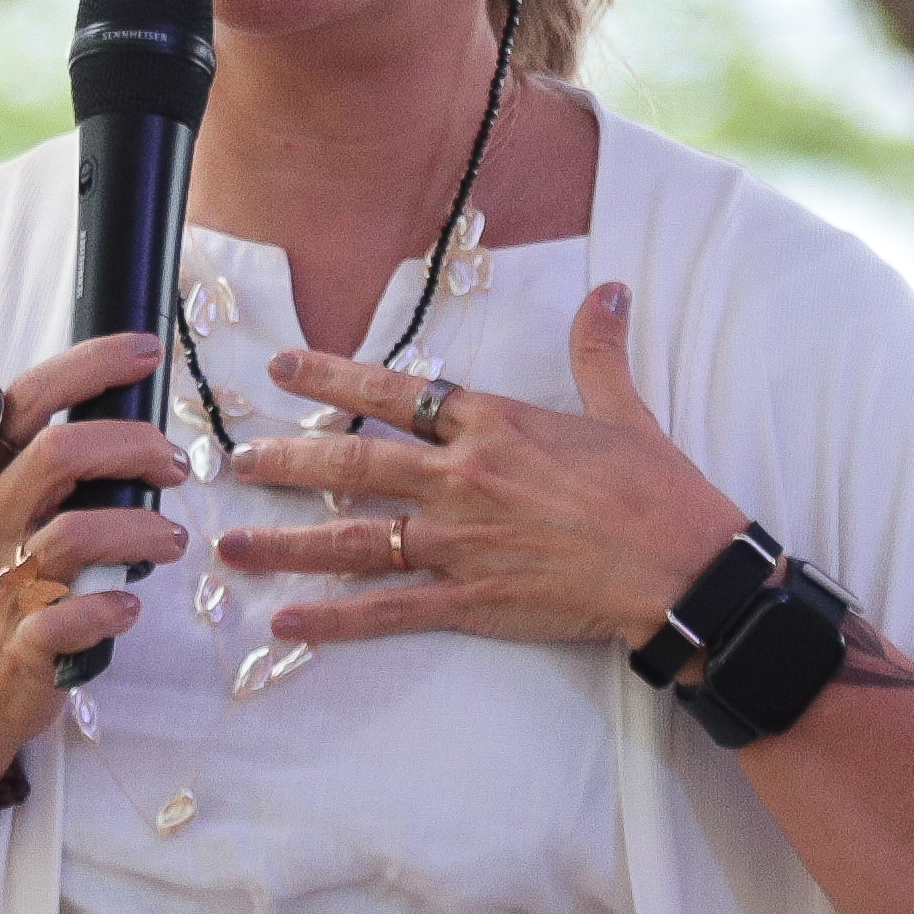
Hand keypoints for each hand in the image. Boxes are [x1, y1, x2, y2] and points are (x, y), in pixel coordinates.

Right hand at [0, 326, 189, 794]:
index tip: (146, 353)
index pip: (27, 398)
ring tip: (168, 539)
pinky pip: (73, 617)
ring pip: (76, 532)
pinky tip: (127, 606)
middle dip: (134, 446)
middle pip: (60, 451)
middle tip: (173, 464)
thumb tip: (129, 417)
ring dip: (143, 529)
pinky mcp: (19, 645)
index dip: (91, 365)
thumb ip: (39, 465)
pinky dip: (113, 608)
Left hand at [225, 283, 749, 660]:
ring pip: (353, 539)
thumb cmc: (657, 491)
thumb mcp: (624, 411)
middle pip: (352, 466)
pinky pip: (386, 610)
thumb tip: (608, 292)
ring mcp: (459, 542)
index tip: (281, 370)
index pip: (394, 395)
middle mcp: (462, 479)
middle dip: (285, 464)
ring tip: (230, 548)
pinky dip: (333, 619)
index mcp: (493, 426)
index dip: (331, 381)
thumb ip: (598, 351)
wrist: (682, 569)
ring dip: (286, 544)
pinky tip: (285, 622)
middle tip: (232, 464)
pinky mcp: (469, 600)